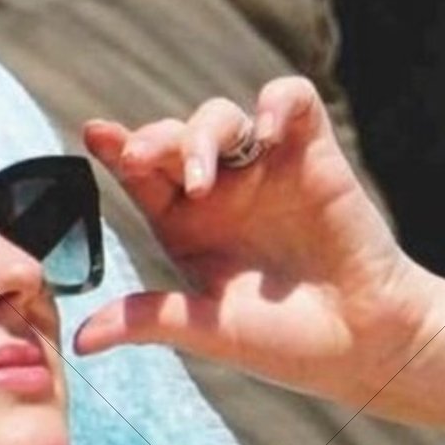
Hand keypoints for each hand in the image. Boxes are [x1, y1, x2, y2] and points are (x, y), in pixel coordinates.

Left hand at [75, 76, 442, 406]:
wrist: (364, 343)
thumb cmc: (287, 343)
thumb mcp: (209, 331)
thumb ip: (149, 320)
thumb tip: (80, 341)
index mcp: (186, 227)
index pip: (141, 175)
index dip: (117, 149)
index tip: (96, 137)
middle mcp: (223, 192)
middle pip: (174, 138)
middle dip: (154, 140)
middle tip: (141, 159)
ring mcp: (268, 170)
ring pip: (222, 116)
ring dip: (203, 133)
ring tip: (202, 175)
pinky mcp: (314, 156)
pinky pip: (290, 101)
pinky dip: (274, 104)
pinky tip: (264, 133)